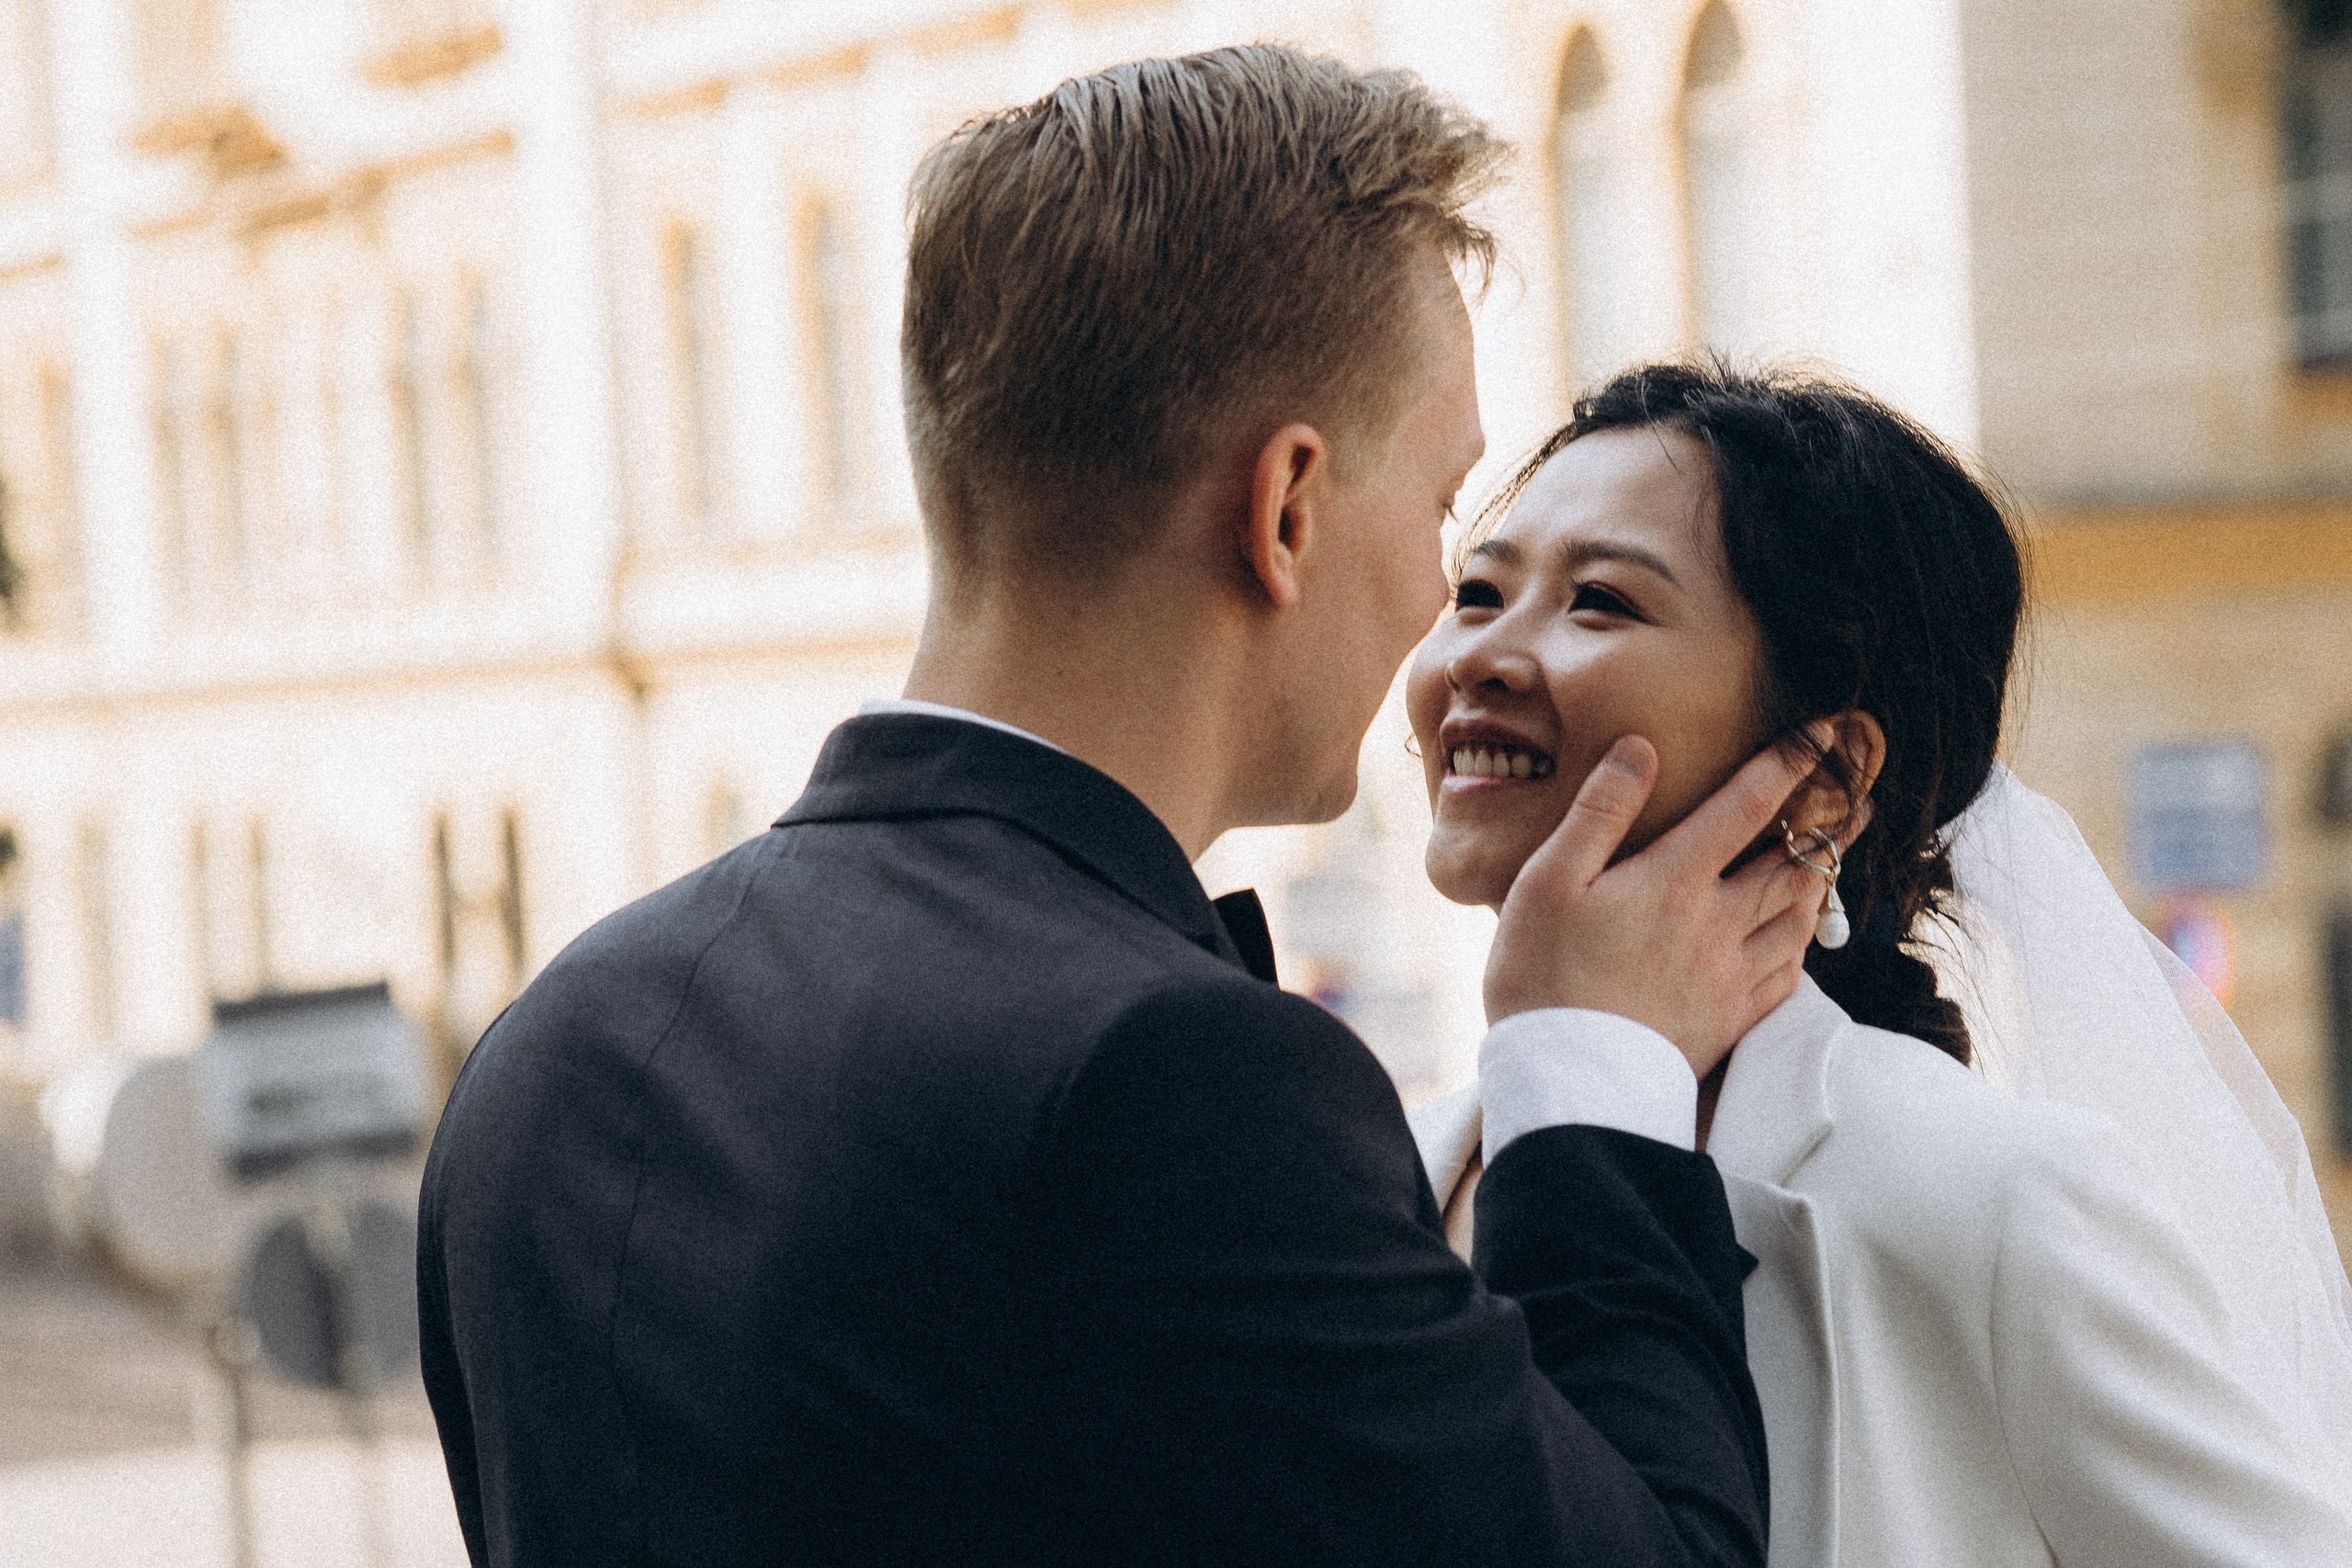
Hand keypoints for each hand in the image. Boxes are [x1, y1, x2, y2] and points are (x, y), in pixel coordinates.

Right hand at [1483, 729, 1840, 1078]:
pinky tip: (1796, 939)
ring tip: (1831, 861)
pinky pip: (1786, 976)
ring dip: (1820, 882)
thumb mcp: (1548, 880)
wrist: (1566, 1083)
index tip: (1821, 732)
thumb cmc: (1541, 975)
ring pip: (1797, 919)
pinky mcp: (1729, 1022)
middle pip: (1792, 863)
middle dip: (1828, 825)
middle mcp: (1716, 924)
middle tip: (1856, 799)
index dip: (1788, 763)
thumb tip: (1641, 749)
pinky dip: (1800, 946)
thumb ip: (1600, 812)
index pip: (1746, 806)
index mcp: (1674, 881)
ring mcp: (1729, 976)